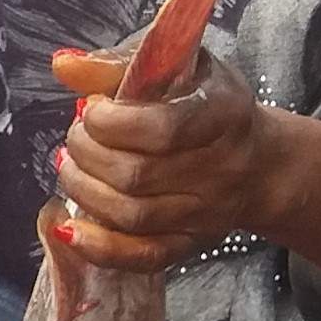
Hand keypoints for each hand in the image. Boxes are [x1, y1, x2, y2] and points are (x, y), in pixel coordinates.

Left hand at [50, 47, 299, 269]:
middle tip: (77, 137)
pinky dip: (99, 247)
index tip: (92, 109)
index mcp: (223, 112)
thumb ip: (118, 63)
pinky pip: (144, 257)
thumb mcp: (175, 64)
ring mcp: (207, 212)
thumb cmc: (205, 100)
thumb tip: (62, 65)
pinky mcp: (192, 244)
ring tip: (71, 167)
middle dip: (87, 153)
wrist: (258, 160)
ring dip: (83, 191)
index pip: (162, 129)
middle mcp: (221, 168)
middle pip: (136, 175)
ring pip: (132, 216)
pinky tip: (69, 228)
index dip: (111, 123)